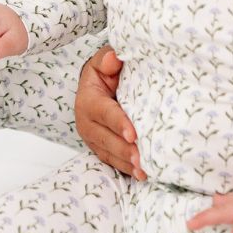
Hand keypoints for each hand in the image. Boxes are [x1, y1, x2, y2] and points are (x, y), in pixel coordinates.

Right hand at [75, 45, 143, 179]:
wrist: (99, 84)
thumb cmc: (106, 70)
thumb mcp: (105, 60)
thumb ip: (109, 59)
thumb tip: (113, 58)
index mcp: (88, 100)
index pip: (105, 113)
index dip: (119, 123)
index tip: (133, 134)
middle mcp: (87, 123)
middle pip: (106, 139)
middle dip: (124, 150)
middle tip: (142, 158)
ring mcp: (94, 139)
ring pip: (110, 154)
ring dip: (126, 163)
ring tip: (144, 170)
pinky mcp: (102, 149)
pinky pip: (113, 161)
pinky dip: (127, 169)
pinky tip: (142, 174)